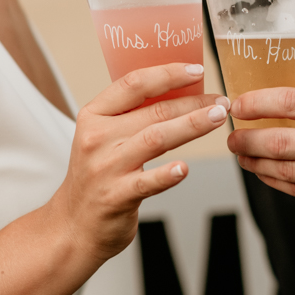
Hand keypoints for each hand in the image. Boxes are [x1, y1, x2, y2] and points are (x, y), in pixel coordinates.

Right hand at [56, 62, 229, 265]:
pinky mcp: (115, 196)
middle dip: (192, 102)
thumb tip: (178, 90)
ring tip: (217, 118)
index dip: (168, 74)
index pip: (133, 84)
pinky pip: (147, 182)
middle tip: (221, 100)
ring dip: (191, 126)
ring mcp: (105, 167)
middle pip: (152, 111)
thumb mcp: (103, 137)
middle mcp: (97, 138)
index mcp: (94, 115)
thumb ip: (131, 115)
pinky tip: (185, 167)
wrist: (74, 224)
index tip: (196, 71)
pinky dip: (167, 174)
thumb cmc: (97, 176)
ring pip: (155, 139)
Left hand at [228, 88, 294, 229]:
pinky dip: (276, 182)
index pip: (292, 102)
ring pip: (284, 171)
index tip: (239, 104)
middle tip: (232, 135)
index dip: (257, 102)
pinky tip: (265, 173)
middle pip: (279, 141)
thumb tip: (288, 107)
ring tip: (242, 154)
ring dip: (255, 162)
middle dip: (246, 138)